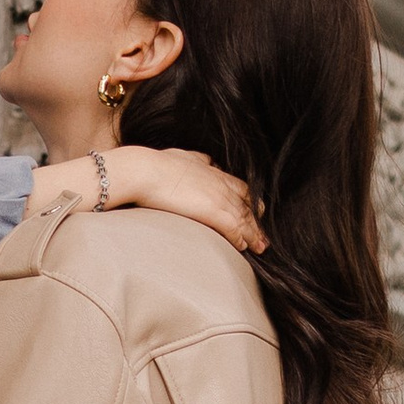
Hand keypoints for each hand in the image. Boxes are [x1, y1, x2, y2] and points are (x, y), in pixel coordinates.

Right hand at [35, 145, 263, 250]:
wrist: (141, 171)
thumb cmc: (152, 164)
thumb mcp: (179, 155)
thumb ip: (194, 159)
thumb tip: (202, 159)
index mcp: (212, 171)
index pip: (239, 187)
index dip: (247, 201)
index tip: (252, 210)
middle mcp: (220, 183)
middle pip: (248, 203)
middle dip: (256, 219)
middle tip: (262, 234)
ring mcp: (218, 198)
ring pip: (244, 218)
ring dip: (253, 233)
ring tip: (260, 247)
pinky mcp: (214, 212)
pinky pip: (235, 229)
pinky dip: (241, 238)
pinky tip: (244, 247)